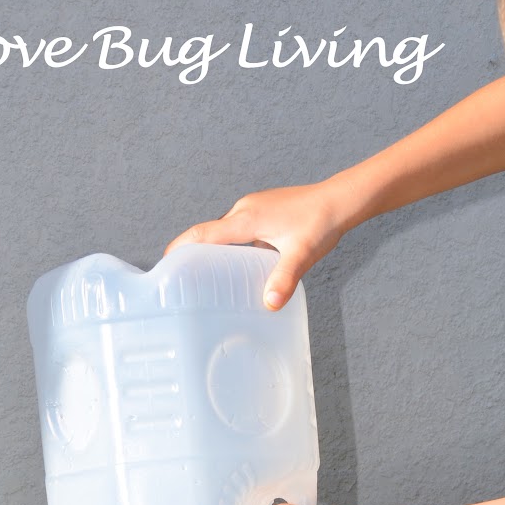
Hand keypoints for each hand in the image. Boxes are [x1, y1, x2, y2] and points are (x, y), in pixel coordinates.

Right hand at [165, 179, 353, 309]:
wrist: (339, 200)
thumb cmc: (320, 222)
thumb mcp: (302, 254)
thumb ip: (284, 278)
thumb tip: (270, 304)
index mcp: (246, 218)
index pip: (203, 233)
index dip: (181, 247)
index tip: (164, 263)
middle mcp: (245, 210)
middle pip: (211, 234)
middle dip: (195, 254)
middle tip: (185, 280)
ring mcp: (254, 209)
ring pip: (227, 233)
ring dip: (218, 252)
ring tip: (211, 278)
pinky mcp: (264, 212)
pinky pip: (241, 231)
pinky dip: (235, 248)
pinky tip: (244, 268)